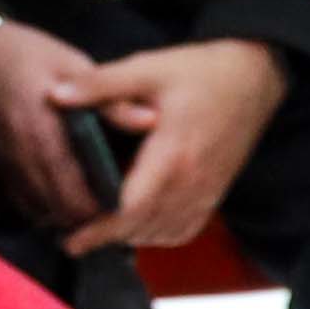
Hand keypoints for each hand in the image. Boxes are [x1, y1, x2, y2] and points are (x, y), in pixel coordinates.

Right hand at [0, 15, 112, 232]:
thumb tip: (152, 121)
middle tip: (117, 208)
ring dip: (68, 215)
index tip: (129, 203)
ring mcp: (9, 164)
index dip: (104, 210)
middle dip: (90, 218)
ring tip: (96, 205)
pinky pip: (23, 202)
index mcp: (46, 135)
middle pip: (61, 212)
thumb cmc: (28, 53)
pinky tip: (65, 196)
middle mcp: (24, 158)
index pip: (76, 195)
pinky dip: (45, 207)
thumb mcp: (75, 65)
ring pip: (41, 212)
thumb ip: (109, 101)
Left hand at [59, 34, 286, 257]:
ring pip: (161, 234)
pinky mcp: (214, 194)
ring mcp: (206, 192)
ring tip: (99, 231)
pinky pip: (183, 230)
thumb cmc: (202, 72)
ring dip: (130, 237)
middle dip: (105, 238)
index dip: (98, 230)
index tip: (70, 240)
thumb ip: (100, 84)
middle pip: (142, 228)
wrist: (253, 78)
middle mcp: (191, 182)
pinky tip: (138, 225)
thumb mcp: (147, 68)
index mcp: (172, 155)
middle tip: (71, 237)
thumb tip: (55, 96)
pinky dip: (157, 234)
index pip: (130, 209)